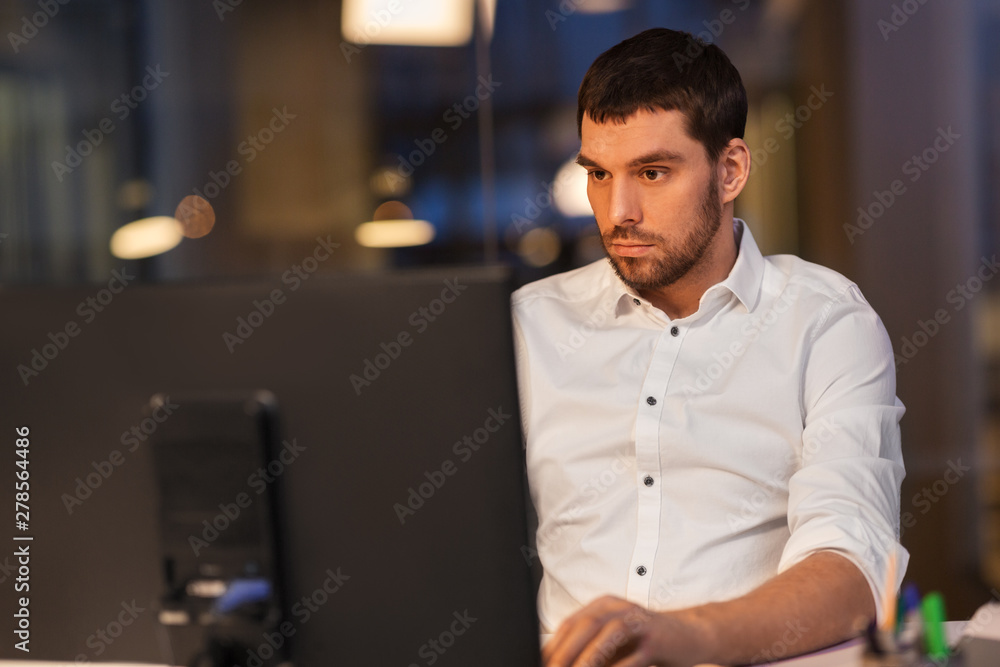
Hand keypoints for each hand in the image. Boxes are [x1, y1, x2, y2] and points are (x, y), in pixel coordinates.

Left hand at [542, 596, 710, 666]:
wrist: (690, 635)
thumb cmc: (644, 642)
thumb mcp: (612, 644)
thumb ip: (590, 651)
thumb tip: (559, 662)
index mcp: (603, 607)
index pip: (570, 624)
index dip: (552, 644)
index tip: (540, 661)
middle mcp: (618, 608)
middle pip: (585, 626)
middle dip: (564, 651)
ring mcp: (639, 622)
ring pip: (608, 634)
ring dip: (588, 657)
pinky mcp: (656, 639)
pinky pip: (634, 654)